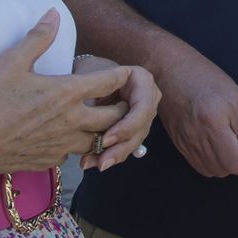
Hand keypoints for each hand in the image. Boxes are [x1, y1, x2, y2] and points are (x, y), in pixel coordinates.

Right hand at [0, 10, 134, 175]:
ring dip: (101, 131)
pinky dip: (74, 145)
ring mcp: (62, 144)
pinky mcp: (49, 161)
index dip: (121, 75)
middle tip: (117, 100)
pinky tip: (64, 136)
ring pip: (98, 140)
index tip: (125, 72)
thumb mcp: (12, 61)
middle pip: (115, 117)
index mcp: (67, 93)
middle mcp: (72, 121)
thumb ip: (38, 37)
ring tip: (95, 120)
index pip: (109, 82)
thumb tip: (54, 13)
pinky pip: (72, 154)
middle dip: (121, 108)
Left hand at [72, 55, 159, 171]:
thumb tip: (93, 114)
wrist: (89, 75)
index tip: (106, 139)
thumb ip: (96, 96)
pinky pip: (126, 143)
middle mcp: (148, 98)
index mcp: (143, 81)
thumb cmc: (89, 72)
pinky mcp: (134, 127)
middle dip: (121, 147)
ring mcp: (142, 114)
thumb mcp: (92, 78)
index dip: (127, 126)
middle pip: (141, 128)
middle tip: (101, 163)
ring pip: (135, 140)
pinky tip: (96, 163)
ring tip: (93, 165)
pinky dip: (111, 154)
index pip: (143, 108)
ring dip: (115, 155)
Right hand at [149, 39, 237, 177]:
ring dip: (232, 166)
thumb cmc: (204, 78)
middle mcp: (208, 128)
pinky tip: (218, 154)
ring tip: (233, 151)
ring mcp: (192, 139)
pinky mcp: (181, 146)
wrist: (169, 73)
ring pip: (221, 171)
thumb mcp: (234, 95)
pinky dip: (216, 167)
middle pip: (236, 164)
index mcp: (227, 110)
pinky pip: (204, 169)